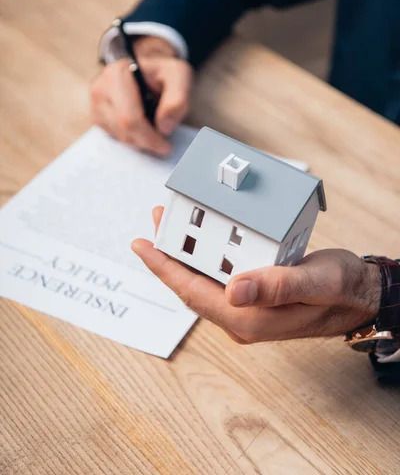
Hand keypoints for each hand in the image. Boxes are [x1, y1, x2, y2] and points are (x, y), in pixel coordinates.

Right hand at [91, 36, 192, 155]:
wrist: (149, 71)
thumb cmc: (163, 73)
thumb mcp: (178, 77)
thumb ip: (177, 100)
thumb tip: (164, 127)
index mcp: (117, 75)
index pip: (129, 118)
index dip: (149, 137)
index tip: (165, 146)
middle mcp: (100, 89)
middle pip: (122, 130)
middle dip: (146, 141)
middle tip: (163, 143)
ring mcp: (95, 104)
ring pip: (118, 137)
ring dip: (140, 140)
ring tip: (154, 128)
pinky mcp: (96, 117)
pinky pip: (114, 138)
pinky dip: (132, 139)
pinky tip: (143, 129)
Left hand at [132, 206, 381, 343]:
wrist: (359, 296)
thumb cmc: (341, 290)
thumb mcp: (314, 282)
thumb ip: (275, 286)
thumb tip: (232, 291)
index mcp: (249, 319)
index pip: (193, 293)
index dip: (164, 269)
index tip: (141, 245)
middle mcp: (242, 318)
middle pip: (192, 286)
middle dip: (169, 256)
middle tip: (157, 221)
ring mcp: (246, 309)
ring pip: (203, 280)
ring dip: (185, 253)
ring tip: (172, 223)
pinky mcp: (253, 297)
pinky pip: (219, 277)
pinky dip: (206, 255)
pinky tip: (203, 238)